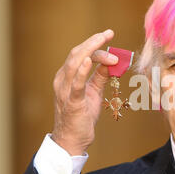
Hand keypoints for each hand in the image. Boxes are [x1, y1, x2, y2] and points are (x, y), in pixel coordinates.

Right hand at [51, 30, 118, 155]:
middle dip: (92, 42)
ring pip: (74, 64)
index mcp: (67, 77)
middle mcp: (62, 80)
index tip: (109, 35)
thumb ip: (100, 77)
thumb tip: (112, 62)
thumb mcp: (94, 92)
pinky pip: (75, 84)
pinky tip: (88, 60)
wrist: (73, 139)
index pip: (80, 55)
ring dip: (90, 51)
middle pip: (76, 54)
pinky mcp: (72, 102)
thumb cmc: (82, 116)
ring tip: (102, 40)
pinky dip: (81, 71)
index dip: (94, 44)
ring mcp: (65, 91)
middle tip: (108, 33)